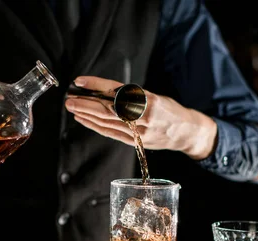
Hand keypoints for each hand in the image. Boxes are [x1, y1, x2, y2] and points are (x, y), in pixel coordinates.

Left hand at [64, 76, 217, 159]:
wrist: (188, 132)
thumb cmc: (170, 110)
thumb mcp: (155, 96)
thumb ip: (132, 96)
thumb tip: (104, 90)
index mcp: (150, 100)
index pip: (118, 90)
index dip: (97, 85)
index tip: (80, 81)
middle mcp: (145, 116)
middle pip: (109, 109)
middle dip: (86, 103)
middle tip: (70, 98)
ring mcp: (141, 132)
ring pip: (108, 122)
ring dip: (87, 115)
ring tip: (73, 108)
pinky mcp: (137, 143)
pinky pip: (112, 133)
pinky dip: (96, 126)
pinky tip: (84, 120)